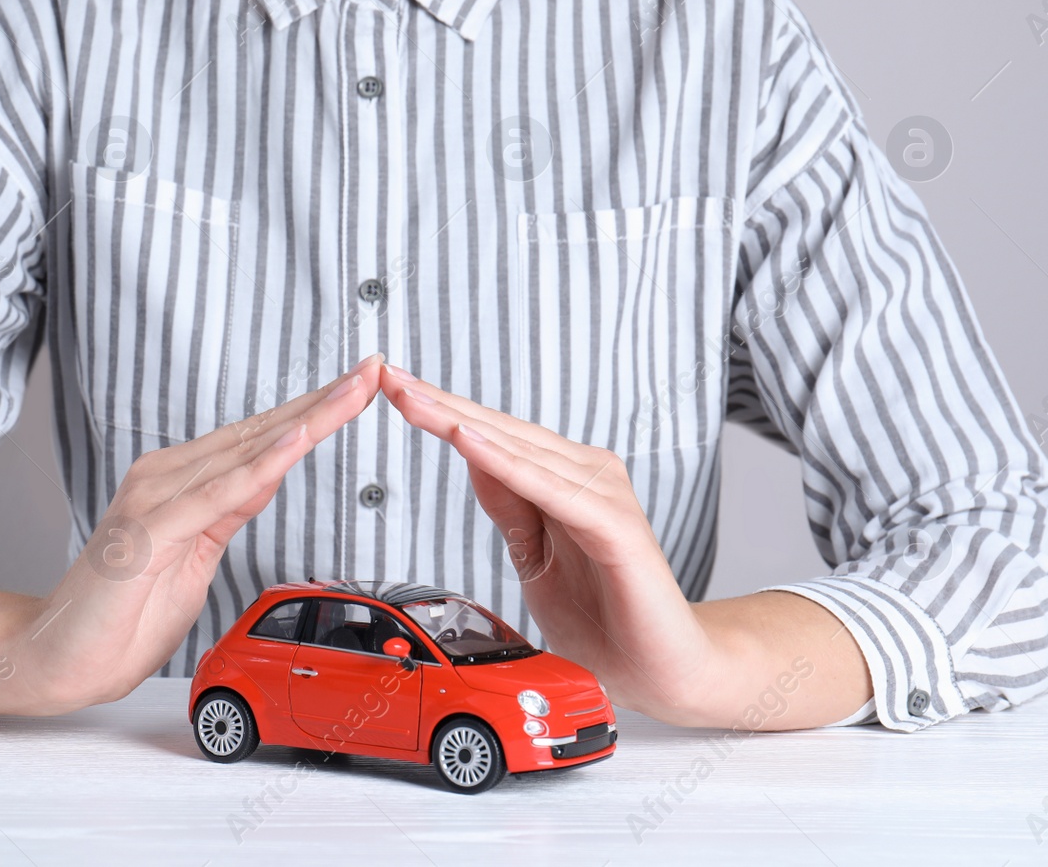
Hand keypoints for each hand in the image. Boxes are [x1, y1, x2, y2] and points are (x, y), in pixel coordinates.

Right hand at [18, 354, 383, 711]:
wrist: (59, 657)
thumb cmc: (121, 616)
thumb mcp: (194, 559)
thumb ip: (225, 516)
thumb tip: (262, 484)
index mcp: (178, 482)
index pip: (258, 440)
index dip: (311, 412)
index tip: (358, 388)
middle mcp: (164, 477)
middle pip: (260, 432)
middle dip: (322, 401)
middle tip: (372, 370)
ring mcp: (154, 499)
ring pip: (247, 451)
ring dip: (306, 419)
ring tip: (352, 391)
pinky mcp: (150, 531)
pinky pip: (218, 494)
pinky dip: (262, 466)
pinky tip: (297, 441)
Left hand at [378, 363, 725, 724]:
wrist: (659, 671)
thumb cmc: (604, 618)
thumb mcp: (534, 556)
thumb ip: (510, 506)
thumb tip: (471, 454)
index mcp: (565, 479)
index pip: (492, 436)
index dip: (441, 412)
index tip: (392, 386)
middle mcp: (586, 474)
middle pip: (499, 432)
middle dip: (439, 405)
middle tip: (388, 376)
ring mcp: (604, 495)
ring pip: (519, 451)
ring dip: (462, 423)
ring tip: (414, 400)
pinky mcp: (615, 526)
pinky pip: (550, 489)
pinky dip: (508, 464)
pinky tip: (469, 442)